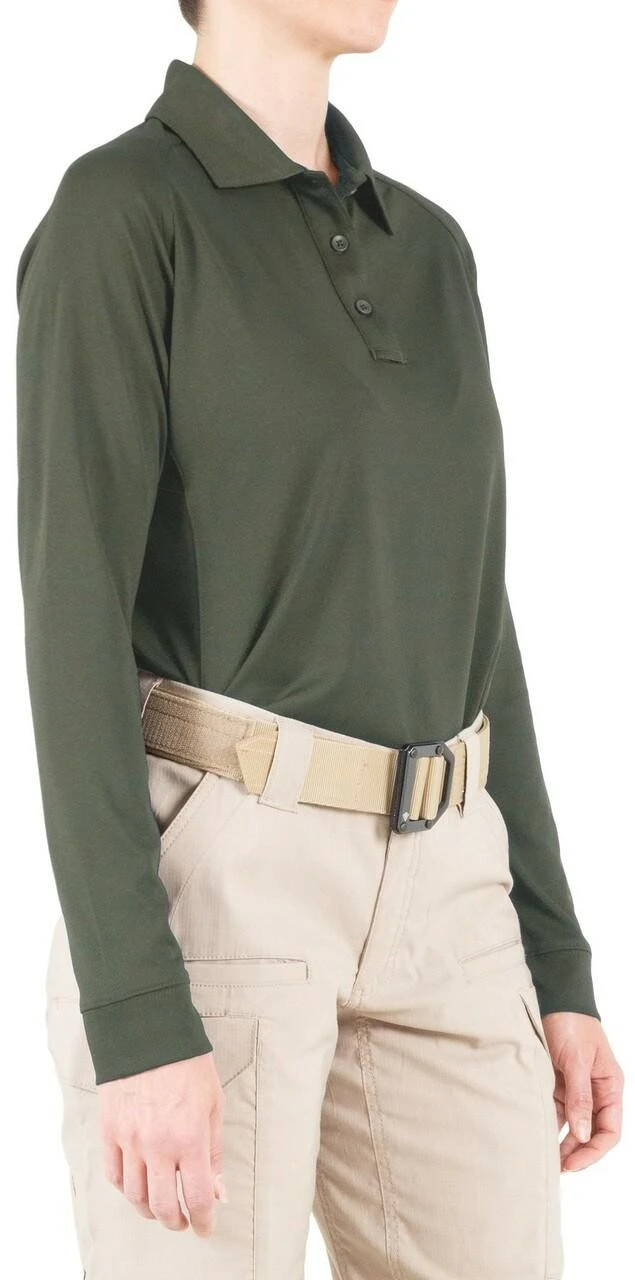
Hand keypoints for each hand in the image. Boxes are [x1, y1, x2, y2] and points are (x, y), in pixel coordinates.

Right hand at [97, 1050, 227, 1234]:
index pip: (196, 1197)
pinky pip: (114, 1173)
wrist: (149, 1033)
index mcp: (189, 1138)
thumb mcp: (214, 1104)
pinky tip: (137, 1186)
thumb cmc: (187, 1064)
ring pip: (135, 1196)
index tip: (206, 1227)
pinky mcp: (110, 1131)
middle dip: (176, 1221)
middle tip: (184, 1222)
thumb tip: (218, 1190)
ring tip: (160, 1209)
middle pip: (162, 1205)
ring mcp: (130, 1139)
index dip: (203, 1220)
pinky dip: (126, 1188)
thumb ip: (214, 1151)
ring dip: (149, 1211)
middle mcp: (158, 1145)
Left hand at [541, 1012, 623, 1171]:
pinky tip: (535, 1133)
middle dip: (576, 1151)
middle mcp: (596, 1090)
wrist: (552, 996)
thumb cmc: (571, 1023)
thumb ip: (579, 1097)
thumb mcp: (577, 1060)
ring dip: (560, 1140)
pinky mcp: (557, 1081)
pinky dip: (547, 1122)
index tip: (572, 1164)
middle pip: (590, 1132)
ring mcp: (576, 1087)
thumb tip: (583, 1135)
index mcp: (610, 1086)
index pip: (609, 1131)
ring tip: (544, 1156)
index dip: (593, 1152)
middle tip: (555, 1168)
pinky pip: (554, 1109)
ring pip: (571, 1124)